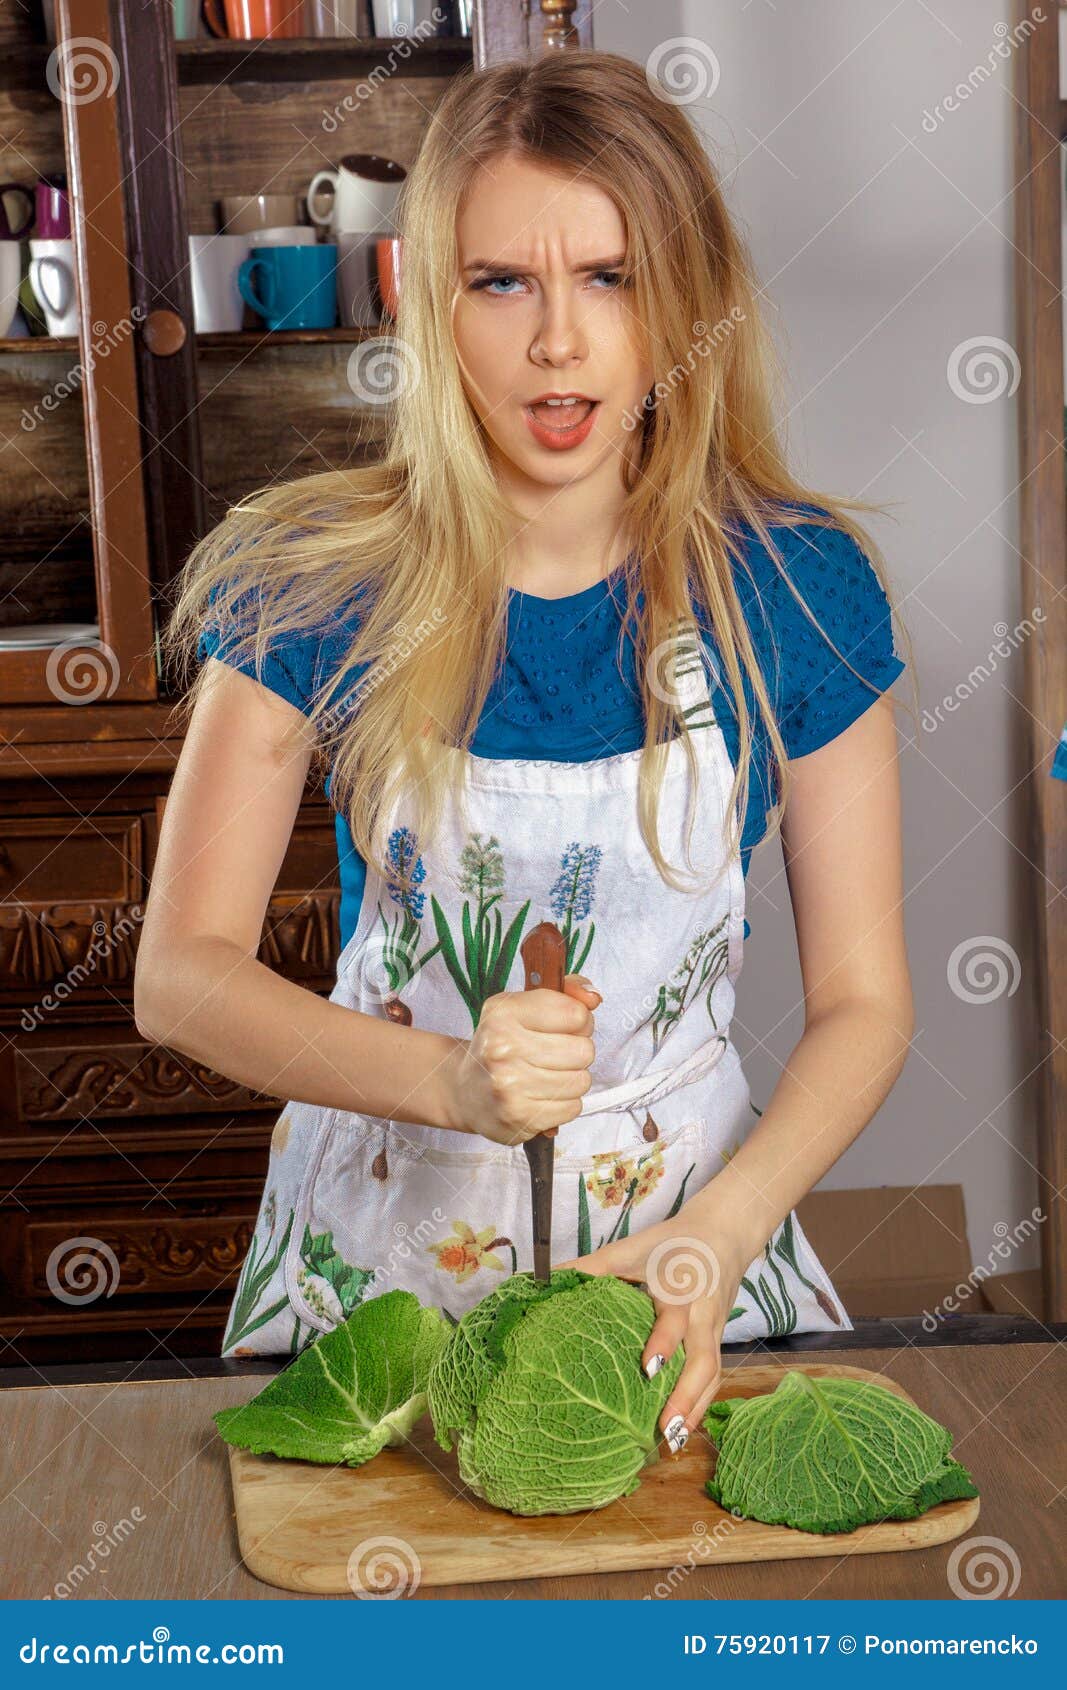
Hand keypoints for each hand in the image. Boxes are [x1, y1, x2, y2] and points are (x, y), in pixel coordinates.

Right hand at [440, 976, 601, 1145]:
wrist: (467, 1092)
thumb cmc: (502, 1046)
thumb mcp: (523, 1008)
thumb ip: (565, 995)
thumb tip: (593, 997)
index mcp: (503, 1013)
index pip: (576, 1014)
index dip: (580, 1021)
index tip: (564, 1027)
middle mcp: (502, 1048)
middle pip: (583, 1050)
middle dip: (576, 1052)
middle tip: (554, 1054)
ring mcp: (509, 1085)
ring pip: (581, 1081)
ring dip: (571, 1079)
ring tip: (547, 1076)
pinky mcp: (519, 1117)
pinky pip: (573, 1107)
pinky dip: (563, 1104)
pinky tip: (542, 1096)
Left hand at [556, 1215, 745, 1449]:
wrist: (722, 1235)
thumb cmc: (672, 1242)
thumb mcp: (631, 1249)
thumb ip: (592, 1268)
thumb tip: (546, 1281)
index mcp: (680, 1287)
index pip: (675, 1318)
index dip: (663, 1342)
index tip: (646, 1368)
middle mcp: (702, 1314)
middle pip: (703, 1360)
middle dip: (686, 1396)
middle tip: (664, 1428)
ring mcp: (715, 1331)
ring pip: (712, 1376)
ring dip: (695, 1409)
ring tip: (671, 1442)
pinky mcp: (718, 1341)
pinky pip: (714, 1377)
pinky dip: (700, 1404)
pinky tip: (680, 1429)